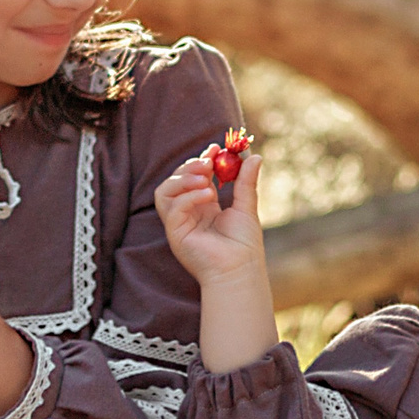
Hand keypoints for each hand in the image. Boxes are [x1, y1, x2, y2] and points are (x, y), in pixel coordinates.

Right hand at [157, 144, 265, 286]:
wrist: (240, 270)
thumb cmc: (244, 244)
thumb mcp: (246, 206)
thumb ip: (246, 181)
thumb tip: (254, 156)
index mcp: (203, 205)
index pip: (194, 176)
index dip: (202, 160)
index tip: (215, 148)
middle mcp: (188, 212)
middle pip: (176, 180)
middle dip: (190, 166)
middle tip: (208, 161)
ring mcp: (179, 223)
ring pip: (164, 191)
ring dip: (183, 179)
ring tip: (205, 178)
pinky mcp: (175, 233)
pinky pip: (172, 207)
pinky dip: (188, 196)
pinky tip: (208, 195)